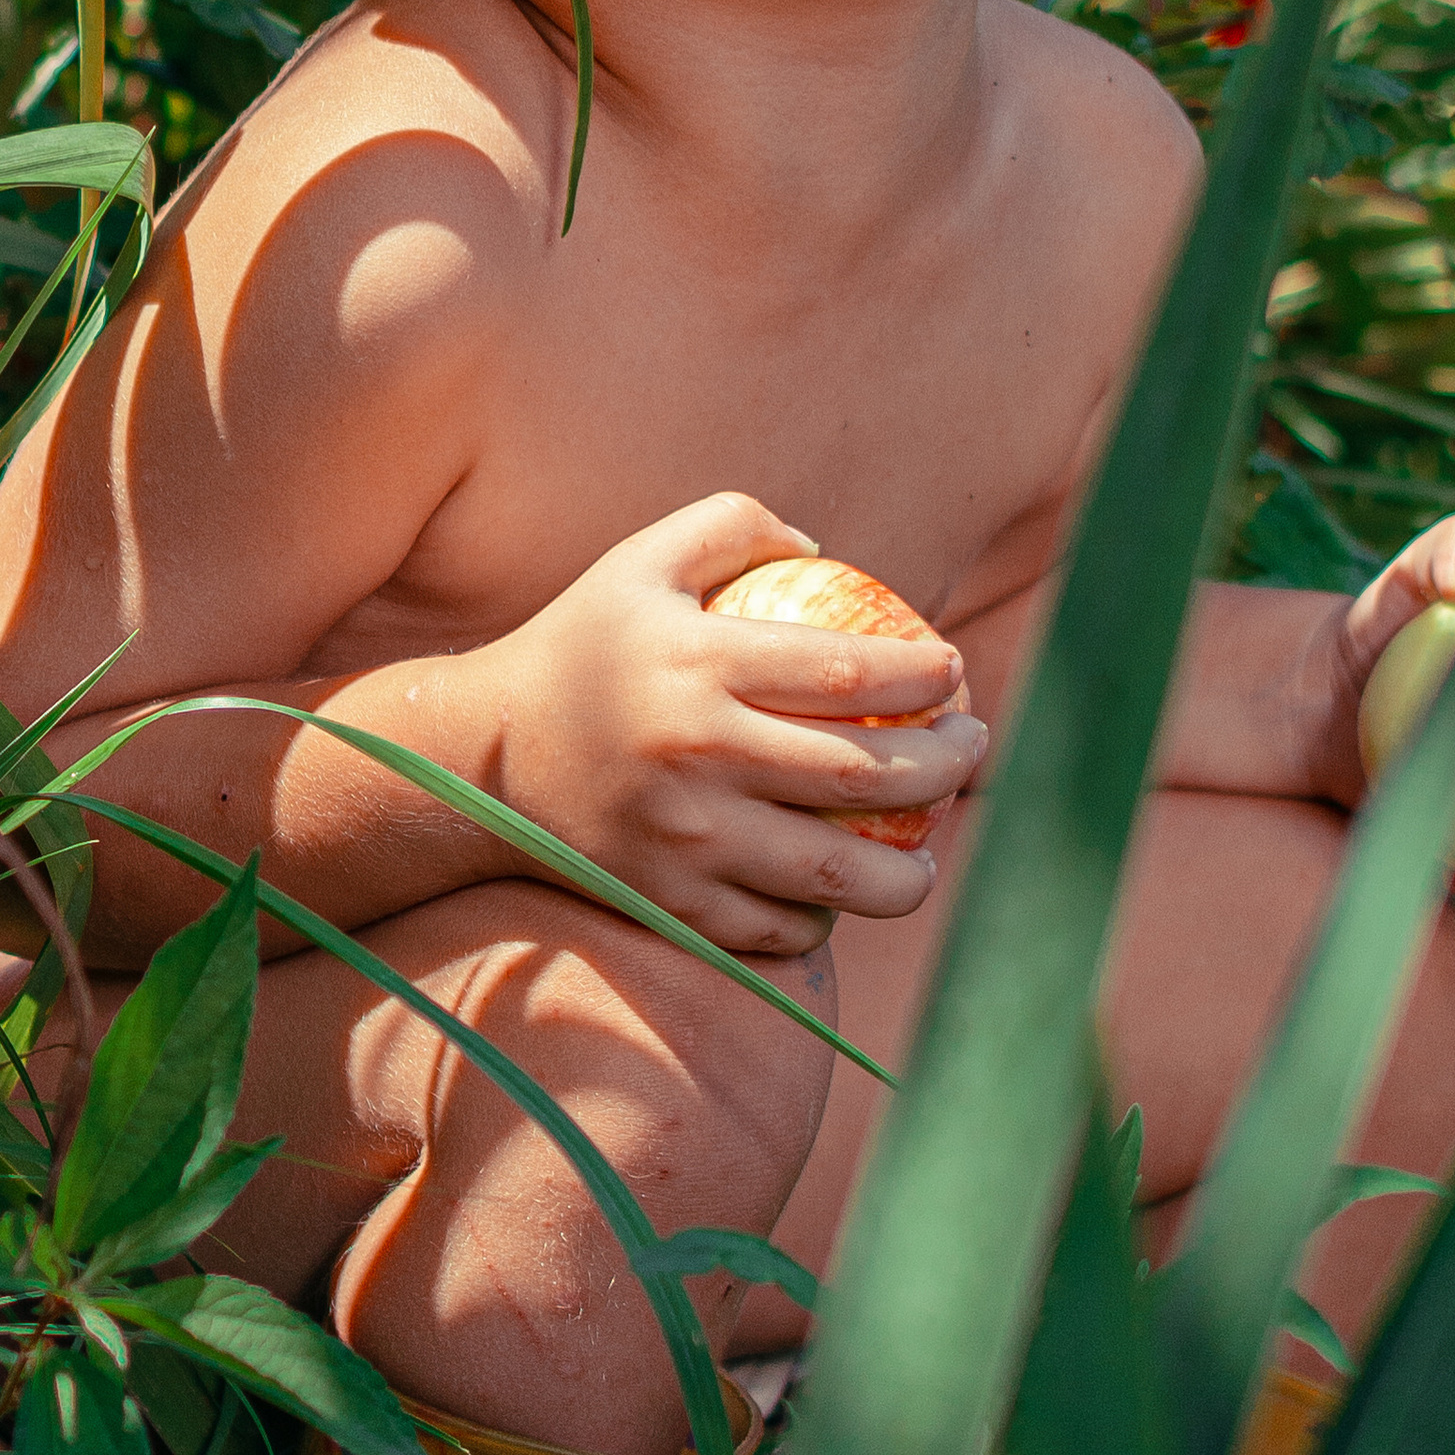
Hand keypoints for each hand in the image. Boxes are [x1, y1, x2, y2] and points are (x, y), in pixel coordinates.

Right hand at [482, 492, 986, 956]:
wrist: (483, 759)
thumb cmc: (583, 644)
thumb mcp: (644, 559)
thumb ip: (736, 527)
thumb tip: (830, 552)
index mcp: (700, 663)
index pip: (850, 668)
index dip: (925, 673)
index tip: (954, 672)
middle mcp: (698, 754)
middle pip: (864, 775)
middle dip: (947, 763)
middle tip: (971, 747)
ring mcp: (685, 841)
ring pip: (837, 874)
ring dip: (910, 869)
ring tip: (931, 847)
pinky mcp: (670, 904)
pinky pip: (779, 927)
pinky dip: (827, 915)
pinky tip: (844, 889)